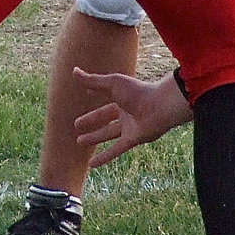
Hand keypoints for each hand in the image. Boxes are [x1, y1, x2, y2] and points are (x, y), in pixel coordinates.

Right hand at [73, 67, 191, 167]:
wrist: (160, 107)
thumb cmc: (137, 91)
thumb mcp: (111, 83)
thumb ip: (92, 80)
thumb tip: (73, 70)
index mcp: (121, 97)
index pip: (105, 96)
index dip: (96, 94)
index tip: (86, 93)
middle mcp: (125, 113)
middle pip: (104, 119)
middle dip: (91, 122)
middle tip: (77, 126)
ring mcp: (129, 128)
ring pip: (108, 134)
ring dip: (94, 138)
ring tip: (79, 142)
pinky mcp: (133, 140)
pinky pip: (116, 150)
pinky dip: (104, 157)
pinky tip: (93, 164)